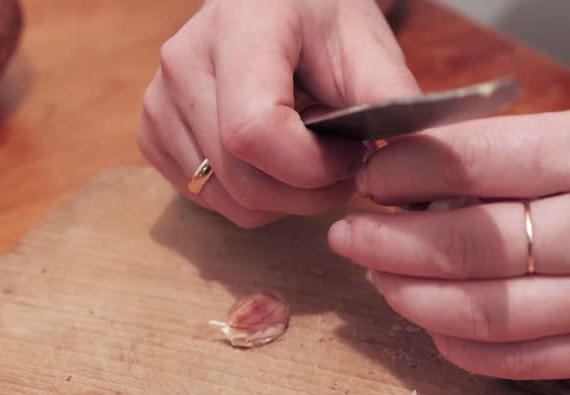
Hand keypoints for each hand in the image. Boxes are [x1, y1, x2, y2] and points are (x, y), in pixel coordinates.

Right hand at [138, 0, 418, 227]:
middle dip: (308, 194)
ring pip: (224, 199)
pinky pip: (204, 197)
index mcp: (240, 28)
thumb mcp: (369, 49)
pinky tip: (273, 160)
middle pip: (241, 180)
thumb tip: (417, 170)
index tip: (353, 155)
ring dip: (282, 200)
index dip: (312, 168)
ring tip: (311, 159)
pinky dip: (248, 197)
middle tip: (345, 169)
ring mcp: (159, 98)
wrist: (277, 2)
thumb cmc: (326, 23)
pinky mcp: (151, 130)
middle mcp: (184, 61)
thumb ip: (391, 105)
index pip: (254, 132)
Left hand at [328, 108, 569, 378]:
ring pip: (482, 312)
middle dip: (387, 238)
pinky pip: (521, 362)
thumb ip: (547, 154)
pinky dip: (462, 346)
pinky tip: (433, 322)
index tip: (372, 170)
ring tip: (377, 275)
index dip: (405, 169)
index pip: (477, 163)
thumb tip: (442, 175)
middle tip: (348, 228)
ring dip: (411, 295)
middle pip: (465, 244)